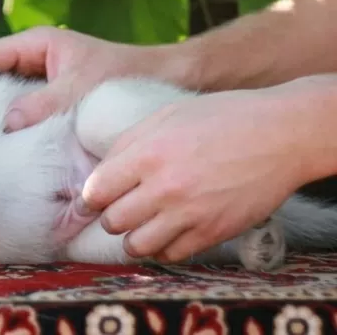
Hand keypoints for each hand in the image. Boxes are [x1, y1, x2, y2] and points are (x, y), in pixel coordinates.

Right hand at [0, 27, 162, 131]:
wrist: (165, 80)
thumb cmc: (125, 74)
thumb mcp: (81, 87)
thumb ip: (44, 103)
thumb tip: (6, 124)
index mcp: (36, 43)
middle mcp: (34, 61)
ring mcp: (43, 83)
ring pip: (9, 102)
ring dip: (8, 121)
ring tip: (4, 147)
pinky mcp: (55, 103)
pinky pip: (29, 115)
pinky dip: (26, 129)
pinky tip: (26, 149)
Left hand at [81, 78, 334, 261]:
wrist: (280, 135)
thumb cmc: (221, 118)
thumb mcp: (166, 116)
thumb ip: (128, 144)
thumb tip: (100, 172)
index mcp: (148, 153)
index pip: (96, 191)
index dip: (90, 196)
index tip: (94, 197)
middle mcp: (165, 187)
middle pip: (112, 222)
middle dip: (111, 216)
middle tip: (121, 207)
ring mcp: (190, 214)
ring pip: (137, 246)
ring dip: (134, 237)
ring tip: (142, 224)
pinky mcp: (214, 232)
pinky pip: (172, 255)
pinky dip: (164, 247)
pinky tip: (169, 230)